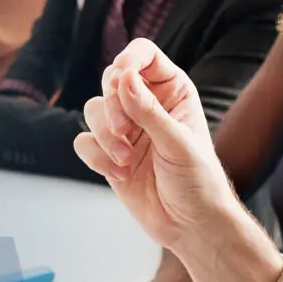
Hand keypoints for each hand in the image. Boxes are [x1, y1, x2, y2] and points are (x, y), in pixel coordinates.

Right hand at [73, 39, 240, 253]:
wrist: (190, 225)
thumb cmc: (198, 181)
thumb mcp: (178, 143)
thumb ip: (149, 111)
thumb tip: (124, 78)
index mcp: (172, 91)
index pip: (144, 56)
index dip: (129, 60)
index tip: (120, 76)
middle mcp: (146, 105)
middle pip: (111, 81)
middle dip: (112, 105)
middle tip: (124, 131)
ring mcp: (125, 129)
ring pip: (93, 110)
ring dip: (105, 136)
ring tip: (125, 161)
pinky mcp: (108, 154)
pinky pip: (84, 142)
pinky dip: (97, 157)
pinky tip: (119, 174)